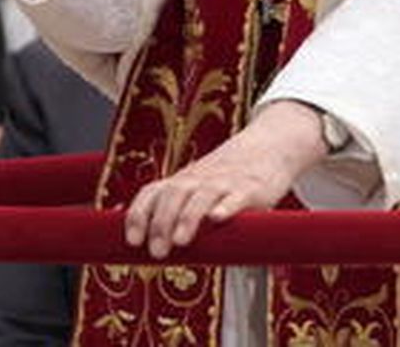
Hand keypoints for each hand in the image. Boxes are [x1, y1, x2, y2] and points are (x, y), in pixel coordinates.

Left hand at [122, 101, 326, 258]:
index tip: (132, 241)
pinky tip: (218, 219)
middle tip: (156, 252)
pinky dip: (226, 207)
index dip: (138, 216)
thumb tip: (148, 248)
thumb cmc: (225, 176)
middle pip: (173, 196)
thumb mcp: (196, 186)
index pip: (151, 194)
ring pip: (201, 197)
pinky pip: (236, 197)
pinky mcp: (250, 189)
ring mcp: (224, 183)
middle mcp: (198, 180)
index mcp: (182, 181)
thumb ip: (176, 210)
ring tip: (180, 242)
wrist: (267, 146)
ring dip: (188, 218)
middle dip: (161, 224)